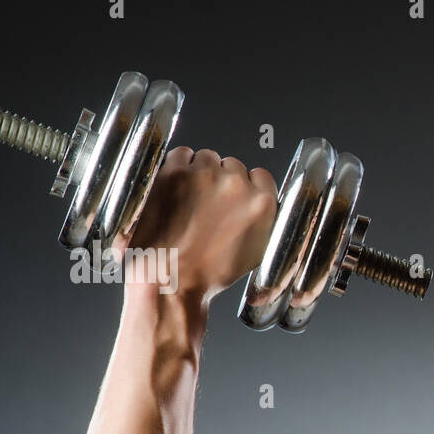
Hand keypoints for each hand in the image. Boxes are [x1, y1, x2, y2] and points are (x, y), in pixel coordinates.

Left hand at [124, 147, 277, 302]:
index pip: (260, 176)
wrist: (170, 279)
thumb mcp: (256, 254)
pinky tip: (175, 190)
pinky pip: (181, 154)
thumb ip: (262, 222)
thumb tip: (257, 205)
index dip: (247, 187)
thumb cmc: (207, 274)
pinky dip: (178, 167)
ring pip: (207, 158)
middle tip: (209, 205)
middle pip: (233, 166)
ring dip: (200, 173)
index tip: (237, 196)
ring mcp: (204, 174)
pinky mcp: (174, 171)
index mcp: (262, 204)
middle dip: (223, 182)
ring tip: (190, 200)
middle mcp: (236, 185)